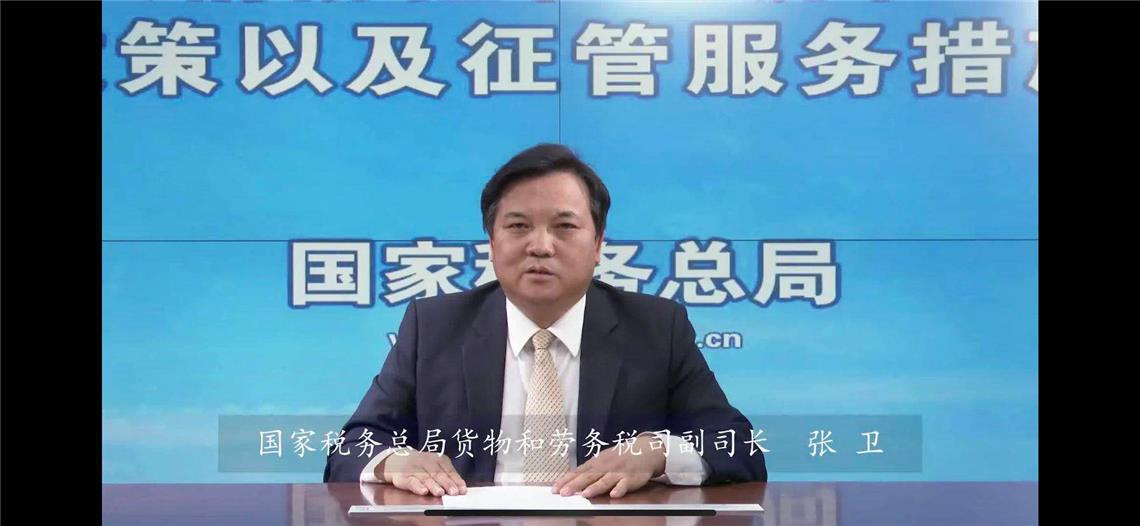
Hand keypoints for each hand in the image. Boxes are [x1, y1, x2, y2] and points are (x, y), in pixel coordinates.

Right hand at [378, 449, 467, 496]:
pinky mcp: (403, 477)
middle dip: (447, 483)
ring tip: (440, 493)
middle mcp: (426, 462)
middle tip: (454, 492)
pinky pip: (411, 481)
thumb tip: (460, 490)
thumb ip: (446, 477)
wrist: (397, 459)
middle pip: (438, 473)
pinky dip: (417, 486)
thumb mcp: (435, 467)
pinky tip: (423, 491)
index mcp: (438, 459)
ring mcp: (414, 469)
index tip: (462, 490)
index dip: (456, 480)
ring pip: (425, 477)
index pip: (449, 470)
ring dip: (433, 485)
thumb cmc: (422, 466)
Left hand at [551, 435, 665, 497]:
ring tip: (586, 494)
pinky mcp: (631, 478)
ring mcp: (618, 472)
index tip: (554, 489)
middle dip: (575, 485)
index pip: (578, 472)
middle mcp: (605, 467)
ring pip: (605, 481)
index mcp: (596, 463)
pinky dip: (620, 489)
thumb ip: (588, 470)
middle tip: (563, 493)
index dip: (566, 480)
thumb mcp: (602, 460)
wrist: (644, 449)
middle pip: (588, 477)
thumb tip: (570, 479)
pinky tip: (615, 494)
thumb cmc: (620, 457)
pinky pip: (625, 484)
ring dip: (595, 487)